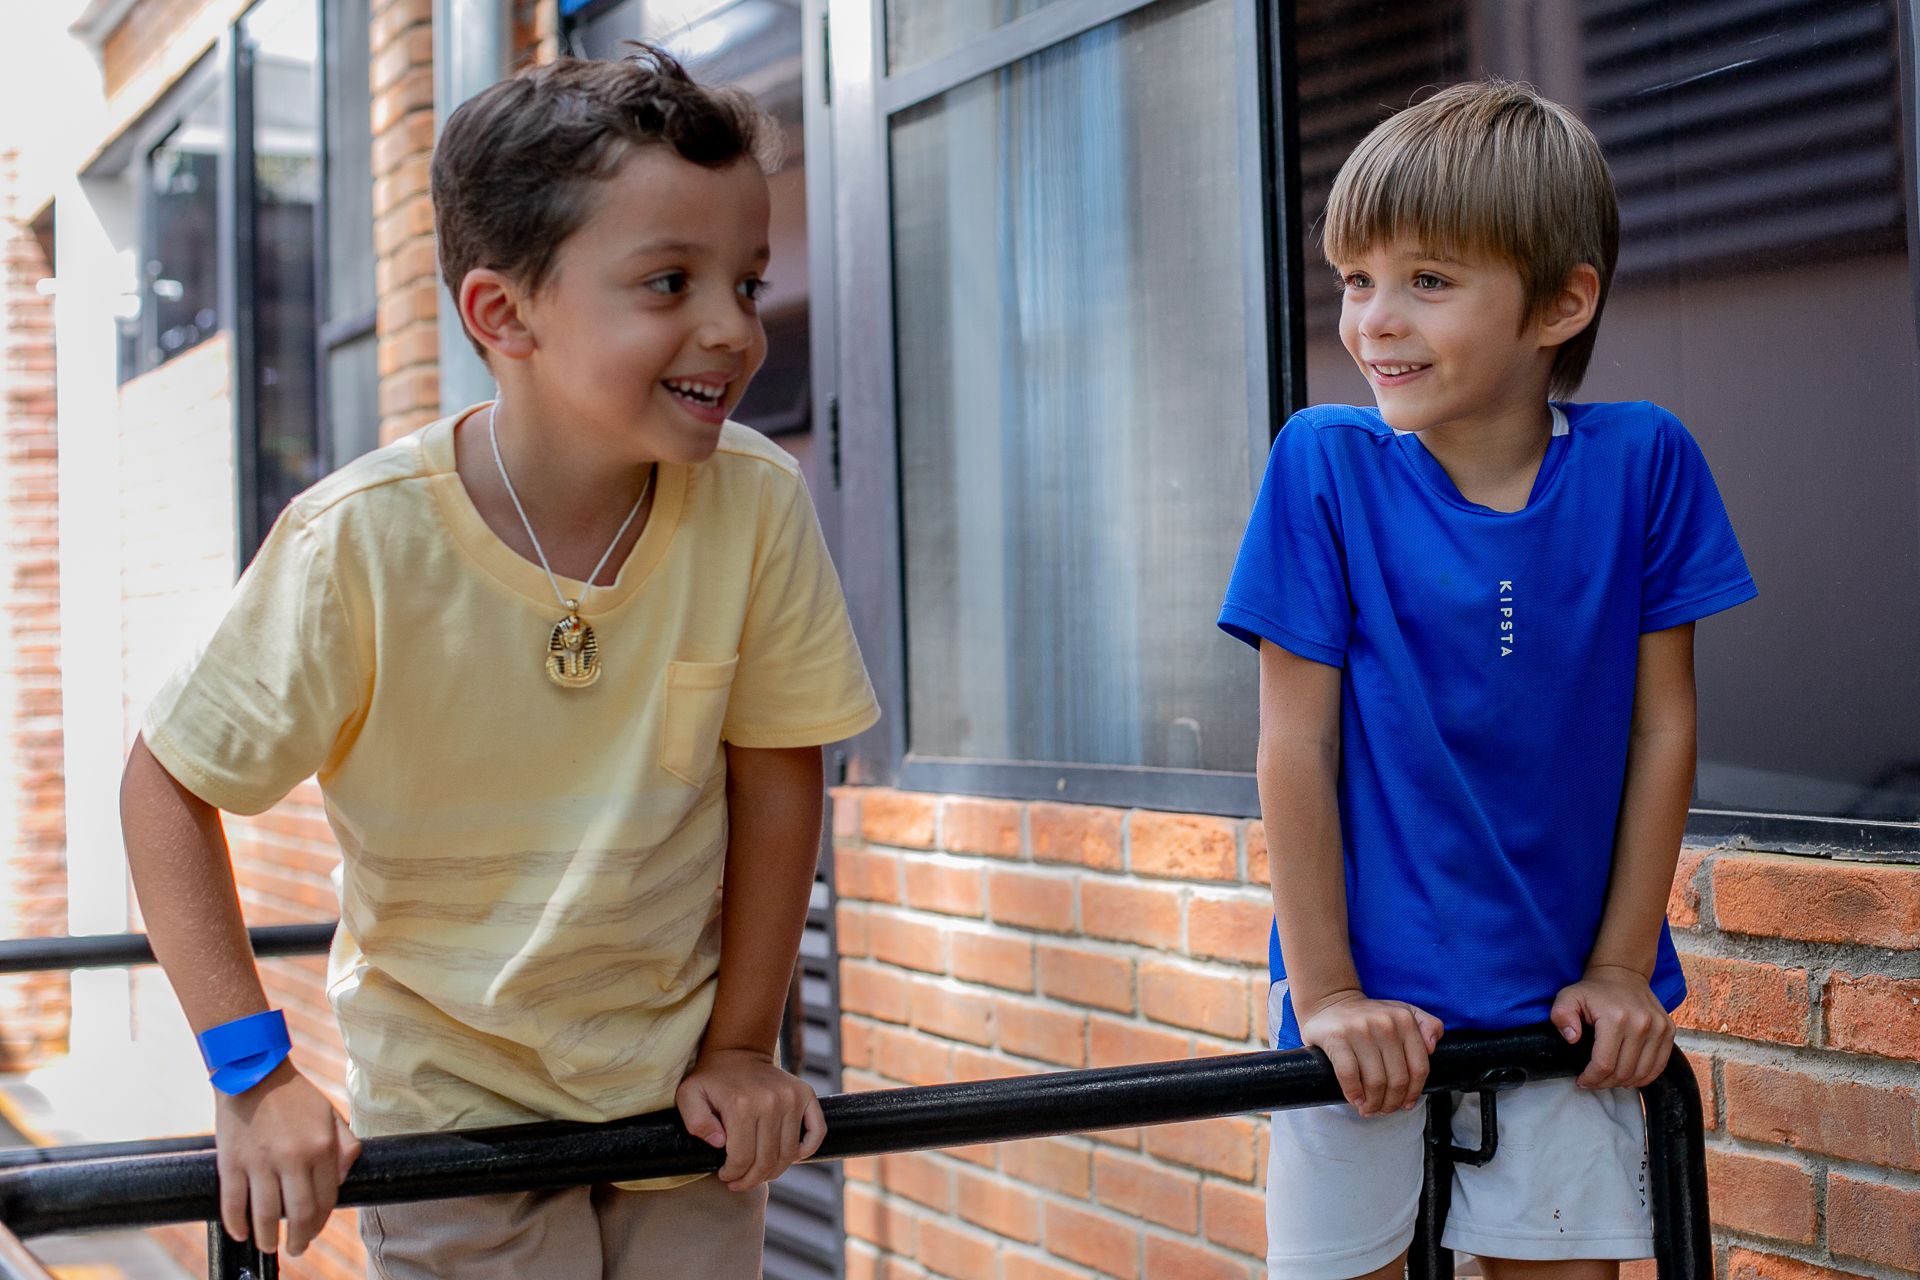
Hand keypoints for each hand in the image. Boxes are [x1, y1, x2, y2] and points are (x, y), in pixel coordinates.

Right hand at [213, 1060, 360, 1255]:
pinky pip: (233, 1204)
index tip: (313, 1231)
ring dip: (268, 1239)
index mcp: (320, 1147)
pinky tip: (242, 1234)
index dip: (320, 1221)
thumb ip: (344, 1145)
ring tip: (269, 1246)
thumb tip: (343, 1180)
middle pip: (299, 1214)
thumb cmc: (295, 1096)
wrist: (253, 1072)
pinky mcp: (231, 1162)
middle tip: (296, 1249)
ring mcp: (259, 1162)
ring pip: (265, 1216)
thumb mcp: (329, 1114)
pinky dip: (237, 1224)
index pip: (325, 1199)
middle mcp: (292, 1158)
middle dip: (299, 1240)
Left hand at [676, 1047, 825, 1190]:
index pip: (742, 1159)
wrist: (738, 1053)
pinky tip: (789, 1158)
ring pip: (789, 1154)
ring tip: (759, 1173)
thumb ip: (696, 1121)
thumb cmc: (712, 1080)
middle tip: (740, 1182)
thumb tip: (720, 1143)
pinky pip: (816, 1132)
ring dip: (774, 1171)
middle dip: (751, 1179)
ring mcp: (792, 1098)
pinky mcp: (806, 1095)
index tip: (725, 1176)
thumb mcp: (689, 1096)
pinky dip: (805, 1151)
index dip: (733, 1175)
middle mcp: (771, 1101)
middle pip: (767, 1161)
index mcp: (742, 1105)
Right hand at [1296, 989, 1443, 1116]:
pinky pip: (1349, 1075)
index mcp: (1404, 1019)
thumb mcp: (1403, 1012)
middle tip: (1384, 1110)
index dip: (1414, 1093)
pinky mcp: (1336, 1037)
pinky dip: (1353, 1093)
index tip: (1405, 1104)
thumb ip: (1427, 1025)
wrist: (1330, 1001)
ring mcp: (1359, 1029)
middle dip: (1391, 1103)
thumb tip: (1432, 1047)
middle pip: (1397, 1079)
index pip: (1419, 1068)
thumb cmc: (1370, 1015)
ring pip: (1375, 1081)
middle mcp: (1384, 1023)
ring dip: (1373, 1103)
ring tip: (1369, 1108)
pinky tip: (1355, 1099)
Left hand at [1550, 964, 1674, 1089]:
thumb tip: (1572, 1038)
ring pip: (1642, 1073)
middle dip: (1605, 1083)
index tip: (1582, 1081)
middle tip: (1593, 1082)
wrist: (1622, 973)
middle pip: (1624, 1072)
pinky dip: (1644, 1077)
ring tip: (1609, 1079)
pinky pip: (1659, 1066)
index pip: (1604, 1063)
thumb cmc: (1592, 991)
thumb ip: (1562, 1016)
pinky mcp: (1669, 1030)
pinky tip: (1628, 1077)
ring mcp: (1659, 1027)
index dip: (1592, 1078)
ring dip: (1624, 1083)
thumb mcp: (1568, 997)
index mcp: (1616, 1018)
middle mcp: (1642, 1023)